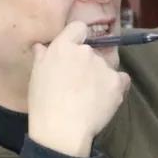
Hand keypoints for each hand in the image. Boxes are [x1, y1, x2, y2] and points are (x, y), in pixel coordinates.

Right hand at [27, 21, 130, 157]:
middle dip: (88, 63)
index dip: (78, 38)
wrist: (62, 130)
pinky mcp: (117, 82)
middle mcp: (85, 51)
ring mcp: (103, 66)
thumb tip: (42, 46)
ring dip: (101, 77)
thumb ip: (42, 56)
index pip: (78, 27)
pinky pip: (122, 79)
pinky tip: (105, 100)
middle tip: (79, 84)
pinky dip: (116, 87)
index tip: (75, 51)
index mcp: (63, 46)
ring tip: (90, 97)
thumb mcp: (36, 76)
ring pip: (106, 67)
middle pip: (92, 51)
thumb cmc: (44, 104)